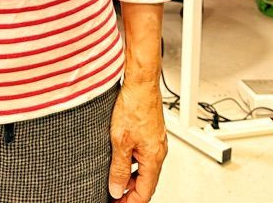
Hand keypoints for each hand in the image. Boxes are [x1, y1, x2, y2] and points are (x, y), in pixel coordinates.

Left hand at [108, 80, 166, 201]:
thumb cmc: (134, 105)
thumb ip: (118, 167)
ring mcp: (156, 141)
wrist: (141, 82)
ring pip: (144, 168)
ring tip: (113, 179)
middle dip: (130, 192)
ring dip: (130, 177)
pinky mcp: (151, 132)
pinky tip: (120, 158)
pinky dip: (132, 162)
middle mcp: (158, 151)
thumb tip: (116, 189)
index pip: (145, 192)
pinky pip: (143, 154)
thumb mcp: (120, 140)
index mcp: (154, 158)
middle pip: (146, 182)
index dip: (131, 202)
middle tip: (114, 194)